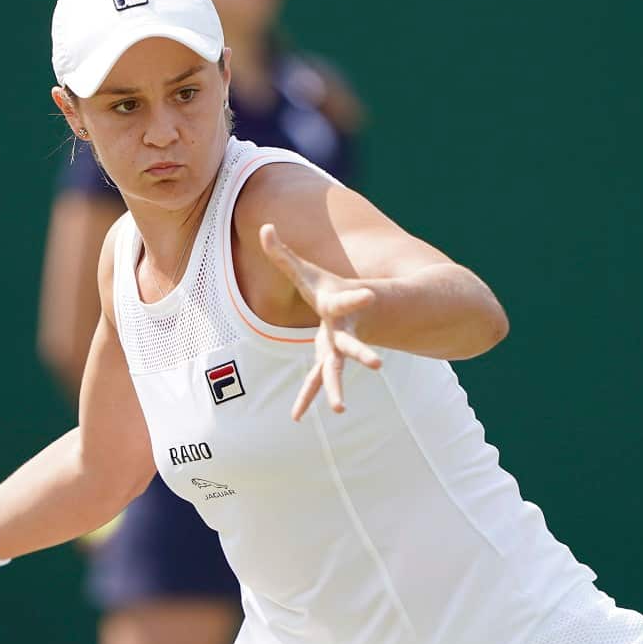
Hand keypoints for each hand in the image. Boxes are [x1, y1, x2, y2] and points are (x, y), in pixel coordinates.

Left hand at [259, 223, 382, 419]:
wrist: (354, 312)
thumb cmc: (327, 290)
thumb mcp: (305, 272)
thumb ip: (283, 253)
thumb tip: (264, 227)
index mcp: (337, 307)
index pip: (347, 301)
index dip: (356, 297)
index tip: (369, 294)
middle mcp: (341, 331)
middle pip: (350, 345)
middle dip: (362, 354)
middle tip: (378, 365)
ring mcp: (336, 349)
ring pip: (336, 370)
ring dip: (335, 389)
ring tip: (340, 410)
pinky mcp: (327, 361)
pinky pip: (316, 381)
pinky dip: (307, 397)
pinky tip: (296, 417)